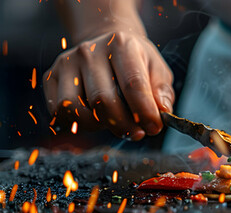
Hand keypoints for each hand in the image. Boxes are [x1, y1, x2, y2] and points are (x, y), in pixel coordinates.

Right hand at [43, 31, 173, 139]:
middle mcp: (89, 51)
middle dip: (123, 124)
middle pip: (103, 100)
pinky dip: (79, 124)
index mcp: (121, 45)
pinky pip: (59, 111)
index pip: (132, 84)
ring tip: (116, 124)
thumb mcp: (157, 70)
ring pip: (75, 108)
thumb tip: (162, 110)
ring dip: (98, 126)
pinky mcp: (51, 77)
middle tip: (137, 133)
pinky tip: (97, 119)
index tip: (154, 127)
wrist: (107, 46)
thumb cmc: (136, 62)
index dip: (144, 112)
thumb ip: (161, 91)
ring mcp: (67, 63)